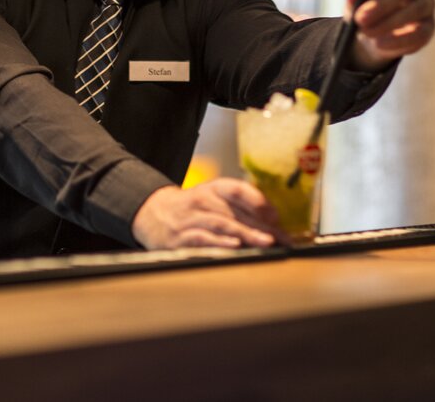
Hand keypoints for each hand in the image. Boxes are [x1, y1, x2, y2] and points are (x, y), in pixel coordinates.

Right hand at [131, 178, 288, 250]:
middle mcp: (202, 200)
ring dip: (246, 233)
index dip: (259, 202)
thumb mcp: (211, 197)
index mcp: (213, 188)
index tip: (276, 217)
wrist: (152, 213)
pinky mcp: (181, 237)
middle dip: (262, 226)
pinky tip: (234, 246)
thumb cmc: (191, 208)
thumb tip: (272, 222)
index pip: (238, 190)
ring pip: (222, 223)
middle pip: (236, 211)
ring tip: (265, 242)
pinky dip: (219, 242)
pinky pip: (202, 238)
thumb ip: (238, 206)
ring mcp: (191, 218)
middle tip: (282, 238)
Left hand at [347, 0, 434, 71]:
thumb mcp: (354, 1)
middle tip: (362, 17)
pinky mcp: (429, 26)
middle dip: (384, 3)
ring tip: (366, 32)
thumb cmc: (364, 7)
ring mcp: (428, 3)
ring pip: (417, 9)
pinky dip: (398, 40)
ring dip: (389, 22)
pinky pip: (420, 33)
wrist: (372, 33)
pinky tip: (380, 44)